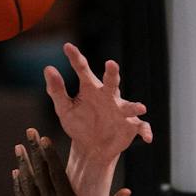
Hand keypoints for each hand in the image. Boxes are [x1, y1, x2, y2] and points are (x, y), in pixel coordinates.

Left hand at [13, 130, 128, 195]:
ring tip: (18, 146)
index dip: (49, 155)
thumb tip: (128, 191)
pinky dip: (19, 185)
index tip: (43, 138)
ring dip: (24, 164)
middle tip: (28, 131)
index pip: (57, 174)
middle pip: (40, 173)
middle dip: (34, 151)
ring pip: (29, 184)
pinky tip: (16, 173)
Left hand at [44, 43, 152, 179]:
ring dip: (134, 106)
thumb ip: (56, 90)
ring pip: (129, 106)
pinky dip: (145, 131)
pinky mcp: (131, 126)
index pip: (83, 70)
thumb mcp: (64, 109)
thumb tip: (48, 68)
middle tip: (111, 64)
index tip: (67, 47)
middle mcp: (108, 96)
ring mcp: (121, 111)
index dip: (75, 58)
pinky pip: (141, 127)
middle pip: (111, 82)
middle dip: (112, 74)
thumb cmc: (79, 125)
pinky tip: (147, 137)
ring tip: (140, 107)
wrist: (92, 148)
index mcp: (91, 89)